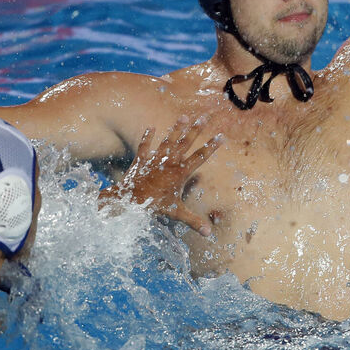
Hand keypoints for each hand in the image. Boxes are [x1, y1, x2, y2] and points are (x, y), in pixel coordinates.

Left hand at [102, 115, 222, 236]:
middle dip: (196, 129)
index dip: (211, 146)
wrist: (129, 199)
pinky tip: (151, 127)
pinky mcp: (142, 159)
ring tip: (184, 116)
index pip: (200, 157)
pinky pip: (145, 146)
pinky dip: (148, 137)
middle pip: (186, 142)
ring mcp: (156, 159)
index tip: (221, 136)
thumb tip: (208, 233)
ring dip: (177, 128)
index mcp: (180, 173)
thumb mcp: (176, 213)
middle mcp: (170, 162)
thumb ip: (193, 221)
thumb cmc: (154, 205)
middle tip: (205, 117)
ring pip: (168, 140)